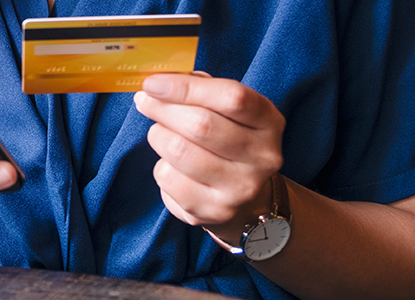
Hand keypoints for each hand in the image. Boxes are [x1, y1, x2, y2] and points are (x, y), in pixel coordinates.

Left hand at [133, 72, 285, 242]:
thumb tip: (159, 81)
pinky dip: (161, 167)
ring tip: (161, 134)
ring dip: (159, 136)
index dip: (186, 87)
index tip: (153, 83)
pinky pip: (168, 179)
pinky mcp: (214, 211)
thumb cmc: (228, 140)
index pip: (231, 98)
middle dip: (163, 109)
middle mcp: (262, 157)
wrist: (245, 197)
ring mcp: (240, 188)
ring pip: (179, 151)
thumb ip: (201, 90)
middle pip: (201, 125)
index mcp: (269, 122)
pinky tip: (172, 165)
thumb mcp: (228, 111)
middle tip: (145, 102)